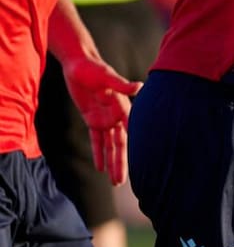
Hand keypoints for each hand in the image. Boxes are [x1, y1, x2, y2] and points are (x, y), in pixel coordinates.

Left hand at [60, 56, 140, 185]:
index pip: (130, 130)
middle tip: (121, 182)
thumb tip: (140, 86)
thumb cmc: (93, 67)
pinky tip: (99, 168)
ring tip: (114, 182)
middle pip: (119, 143)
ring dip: (111, 162)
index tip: (142, 162)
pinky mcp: (92, 119)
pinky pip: (96, 140)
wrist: (78, 64)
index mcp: (122, 106)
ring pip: (109, 145)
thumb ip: (121, 84)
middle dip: (121, 163)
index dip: (135, 145)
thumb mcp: (106, 76)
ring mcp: (104, 118)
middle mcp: (116, 115)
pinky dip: (98, 153)